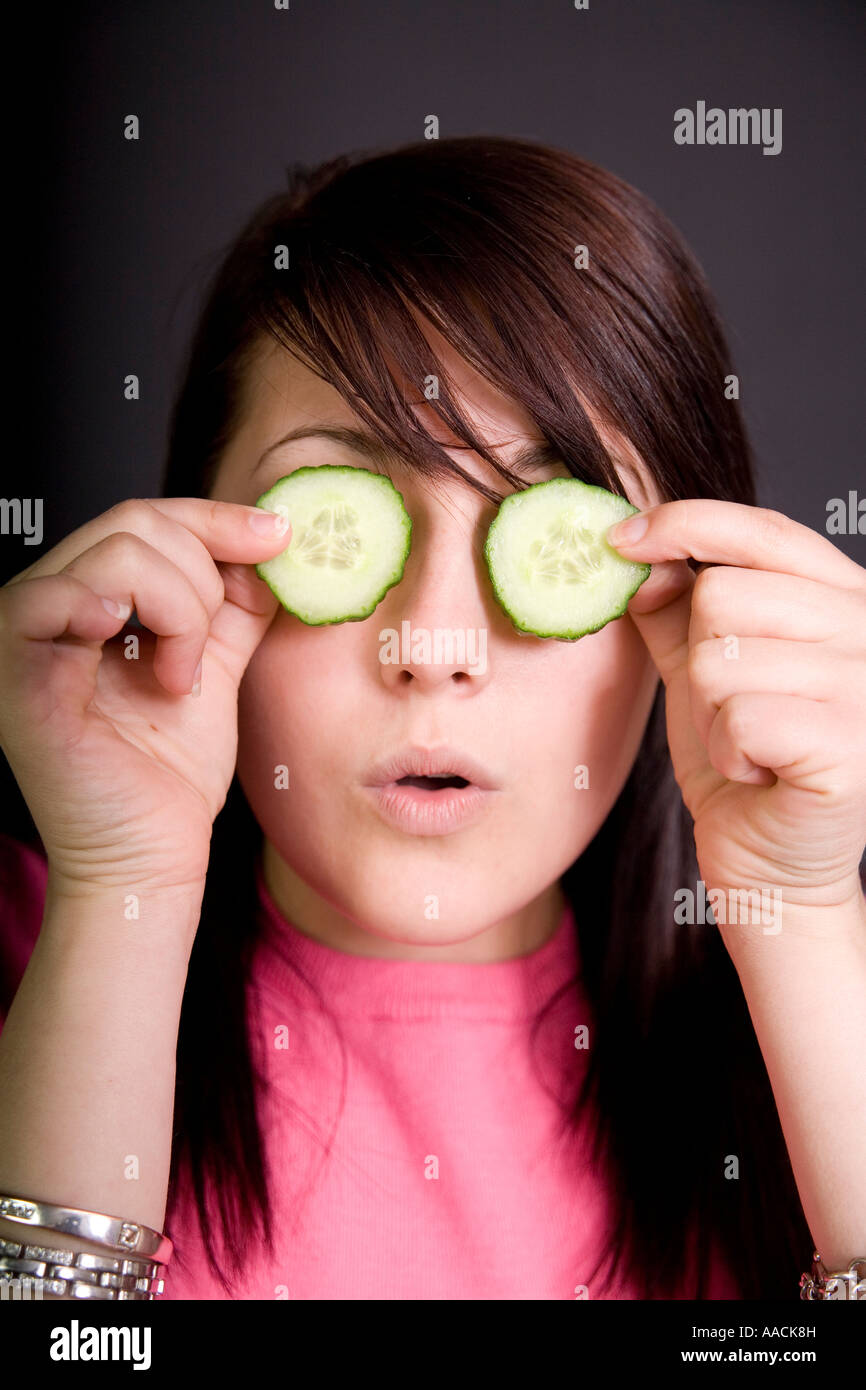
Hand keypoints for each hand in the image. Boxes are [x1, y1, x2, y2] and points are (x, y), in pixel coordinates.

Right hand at [0, 498, 290, 895]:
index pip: (149, 519)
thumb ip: (236, 603)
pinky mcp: (12, 670)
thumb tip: (269, 541)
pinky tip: (149, 659)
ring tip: (180, 677)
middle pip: (135, 522)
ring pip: (115, 551)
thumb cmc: (171, 773)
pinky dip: (114, 610)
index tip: (280, 537)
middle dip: (203, 579)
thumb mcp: (219, 665)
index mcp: (92, 597)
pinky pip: (52, 597)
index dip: (218, 518)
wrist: (152, 854)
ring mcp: (24, 632)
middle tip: (209, 653)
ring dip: (179, 610)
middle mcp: (50, 603)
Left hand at [608, 500, 865, 931]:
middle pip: (724, 595)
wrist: (775, 867)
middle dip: (699, 661)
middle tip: (730, 711)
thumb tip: (637, 554)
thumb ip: (675, 610)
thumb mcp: (701, 673)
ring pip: (721, 658)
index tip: (619, 540)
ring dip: (711, 714)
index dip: (685, 524)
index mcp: (844, 598)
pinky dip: (728, 753)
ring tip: (747, 745)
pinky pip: (739, 717)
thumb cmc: (745, 764)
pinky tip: (757, 773)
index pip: (763, 532)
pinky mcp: (849, 746)